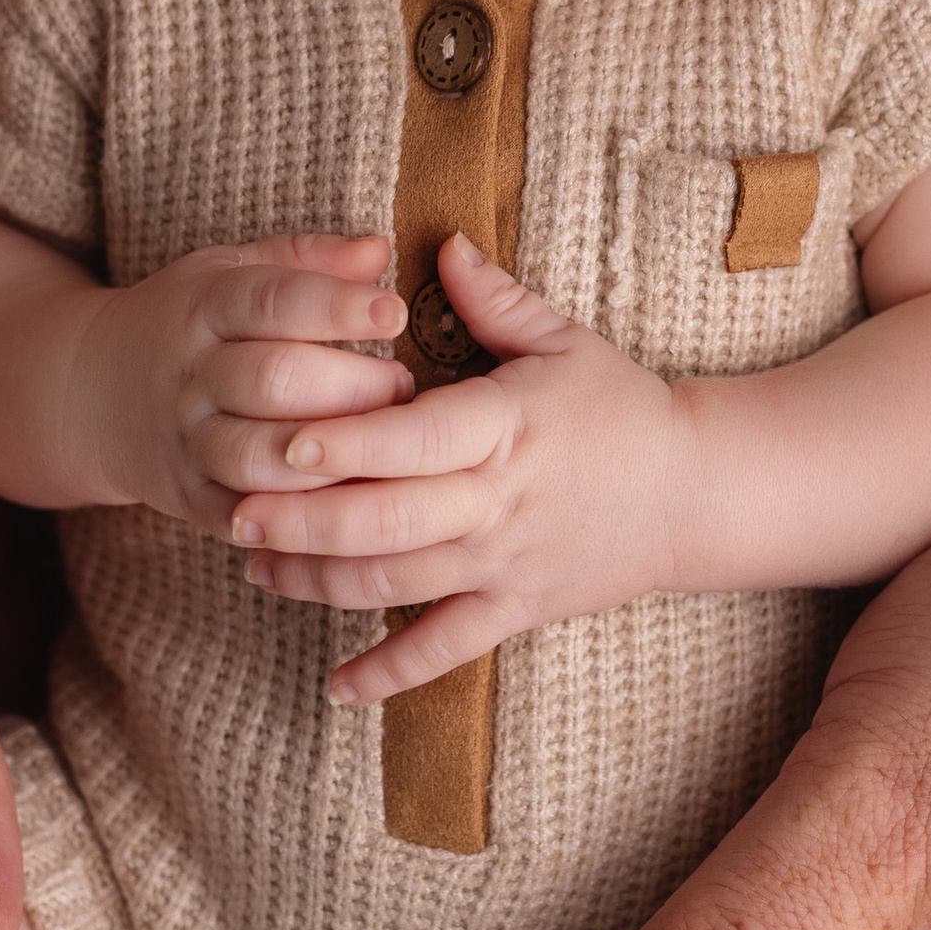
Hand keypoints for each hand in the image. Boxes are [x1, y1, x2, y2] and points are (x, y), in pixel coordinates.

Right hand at [65, 232, 413, 525]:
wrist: (85, 394)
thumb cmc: (187, 322)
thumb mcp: (230, 271)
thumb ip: (306, 260)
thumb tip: (379, 250)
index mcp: (204, 306)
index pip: (271, 301)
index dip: (336, 306)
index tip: (395, 312)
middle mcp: (190, 374)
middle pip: (272, 380)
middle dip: (349, 387)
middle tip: (403, 388)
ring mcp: (186, 442)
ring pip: (258, 457)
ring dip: (330, 456)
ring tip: (384, 444)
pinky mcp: (189, 500)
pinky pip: (249, 517)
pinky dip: (300, 517)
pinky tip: (350, 501)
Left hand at [230, 234, 685, 698]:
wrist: (694, 494)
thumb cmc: (623, 408)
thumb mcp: (566, 342)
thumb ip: (495, 298)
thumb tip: (441, 242)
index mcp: (505, 427)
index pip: (415, 441)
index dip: (348, 445)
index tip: (285, 440)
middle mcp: (498, 503)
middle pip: (389, 522)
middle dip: (306, 523)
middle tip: (236, 513)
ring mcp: (504, 564)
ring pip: (399, 585)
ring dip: (321, 583)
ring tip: (256, 566)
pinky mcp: (515, 610)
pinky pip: (446, 651)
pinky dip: (391, 674)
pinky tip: (337, 687)